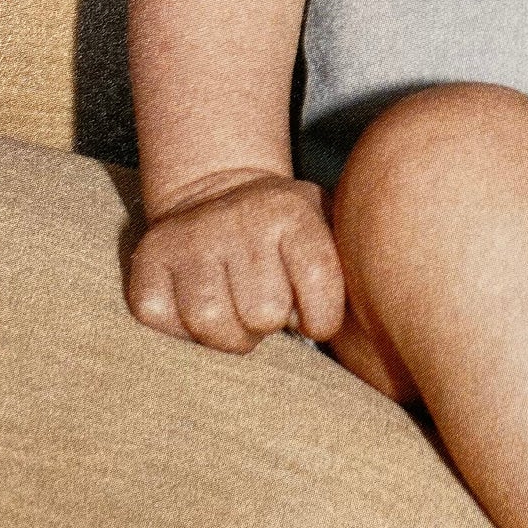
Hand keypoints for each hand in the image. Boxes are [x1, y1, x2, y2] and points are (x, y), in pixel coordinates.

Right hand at [127, 174, 345, 353]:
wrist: (216, 191)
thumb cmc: (285, 230)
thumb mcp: (328, 225)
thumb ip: (354, 260)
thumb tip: (380, 305)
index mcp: (290, 213)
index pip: (319, 290)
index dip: (320, 321)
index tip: (315, 317)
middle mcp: (238, 220)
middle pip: (263, 314)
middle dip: (269, 324)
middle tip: (265, 307)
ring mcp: (188, 238)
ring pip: (212, 325)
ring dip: (228, 335)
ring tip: (236, 314)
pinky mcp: (147, 262)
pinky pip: (164, 321)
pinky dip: (183, 329)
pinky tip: (197, 305)